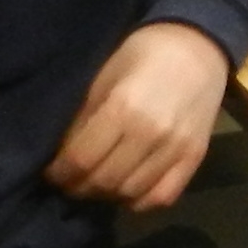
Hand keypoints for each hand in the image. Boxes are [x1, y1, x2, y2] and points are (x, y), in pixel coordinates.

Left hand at [45, 23, 229, 213]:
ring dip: (106, 195)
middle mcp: (151, 134)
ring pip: (131, 193)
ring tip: (95, 184)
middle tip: (69, 182)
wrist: (197, 46)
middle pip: (104, 181)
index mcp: (122, 108)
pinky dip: (139, 201)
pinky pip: (162, 197)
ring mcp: (176, 148)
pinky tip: (126, 190)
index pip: (81, 159)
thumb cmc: (141, 54)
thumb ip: (83, 117)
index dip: (60, 173)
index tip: (51, 174)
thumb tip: (61, 152)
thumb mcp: (104, 77)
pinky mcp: (195, 157)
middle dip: (79, 187)